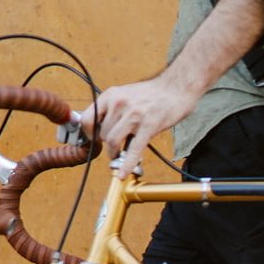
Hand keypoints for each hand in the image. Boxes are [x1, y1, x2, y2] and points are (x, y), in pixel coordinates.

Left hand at [79, 75, 195, 178]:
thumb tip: (98, 126)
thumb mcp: (125, 94)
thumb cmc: (152, 94)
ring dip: (115, 152)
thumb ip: (111, 108)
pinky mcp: (148, 127)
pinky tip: (123, 174)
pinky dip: (126, 165)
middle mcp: (119, 103)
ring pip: (113, 142)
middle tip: (115, 145)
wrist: (176, 89)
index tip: (94, 139)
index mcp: (111, 95)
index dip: (88, 134)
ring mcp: (133, 115)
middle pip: (101, 133)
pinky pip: (133, 150)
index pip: (87, 119)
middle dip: (107, 143)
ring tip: (120, 153)